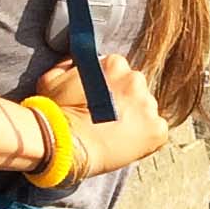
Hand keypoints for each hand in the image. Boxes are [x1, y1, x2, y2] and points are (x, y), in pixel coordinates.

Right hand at [33, 51, 168, 176]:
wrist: (64, 145)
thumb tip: (78, 62)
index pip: (117, 68)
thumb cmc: (55, 113)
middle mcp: (136, 80)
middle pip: (134, 87)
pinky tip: (126, 142)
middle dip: (123, 99)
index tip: (97, 97)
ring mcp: (148, 106)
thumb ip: (69, 65)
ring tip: (114, 132)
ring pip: (145, 108)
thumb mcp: (52, 78)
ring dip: (134, 117)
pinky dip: (146, 137)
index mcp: (114, 64)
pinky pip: (156, 130)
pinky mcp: (157, 130)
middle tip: (105, 116)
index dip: (106, 84)